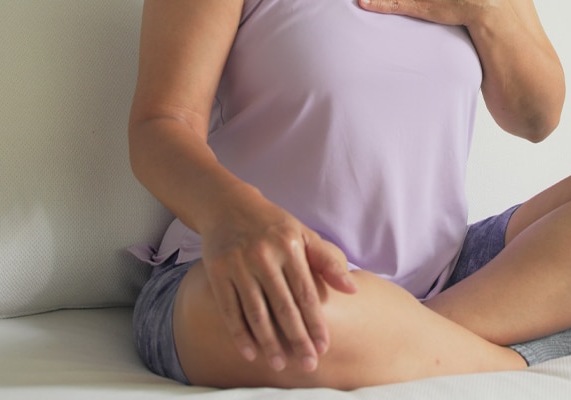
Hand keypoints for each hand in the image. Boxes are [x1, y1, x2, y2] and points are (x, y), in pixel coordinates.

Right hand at [200, 196, 356, 372]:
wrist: (229, 206)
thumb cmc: (273, 224)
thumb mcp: (303, 234)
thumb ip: (327, 262)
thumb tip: (353, 289)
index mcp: (290, 247)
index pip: (306, 292)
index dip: (315, 321)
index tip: (324, 345)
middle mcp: (264, 256)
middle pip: (283, 306)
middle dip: (297, 338)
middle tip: (308, 364)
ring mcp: (239, 265)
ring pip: (256, 312)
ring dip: (269, 342)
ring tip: (280, 365)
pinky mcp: (218, 272)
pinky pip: (229, 309)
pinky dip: (239, 333)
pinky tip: (251, 353)